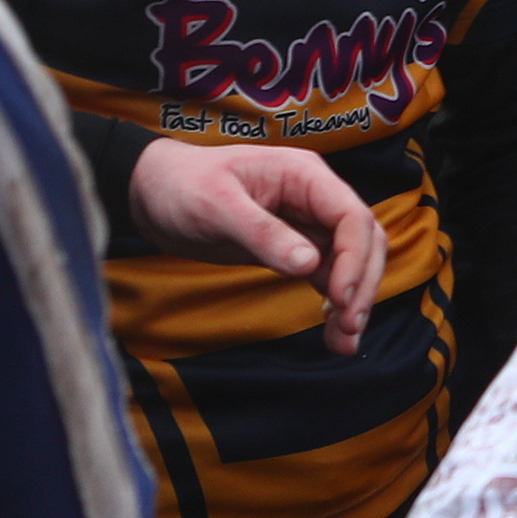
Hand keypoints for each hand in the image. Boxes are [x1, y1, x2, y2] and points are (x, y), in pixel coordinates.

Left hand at [127, 138, 385, 354]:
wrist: (152, 192)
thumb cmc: (180, 185)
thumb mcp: (216, 206)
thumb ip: (262, 234)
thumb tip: (308, 266)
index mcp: (304, 175)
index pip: (351, 216)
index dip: (355, 258)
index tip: (341, 298)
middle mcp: (314, 197)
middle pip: (364, 240)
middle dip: (363, 284)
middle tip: (349, 328)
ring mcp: (306, 223)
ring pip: (351, 261)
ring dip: (354, 299)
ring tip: (344, 342)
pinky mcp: (294, 247)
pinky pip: (328, 275)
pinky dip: (335, 302)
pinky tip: (332, 331)